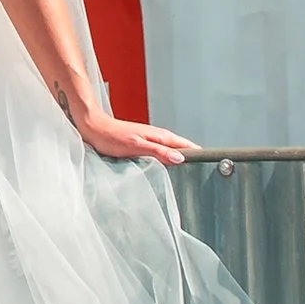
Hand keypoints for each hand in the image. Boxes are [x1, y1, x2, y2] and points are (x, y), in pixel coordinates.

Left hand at [70, 102, 196, 166]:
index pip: (187, 146)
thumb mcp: (136, 146)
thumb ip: (159, 152)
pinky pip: (161, 154)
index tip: (211, 166)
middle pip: (182, 149)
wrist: (93, 128)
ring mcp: (151, 141)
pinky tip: (167, 170)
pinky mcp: (143, 146)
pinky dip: (167, 161)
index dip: (199, 155)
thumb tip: (180, 159)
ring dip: (181, 161)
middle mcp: (158, 137)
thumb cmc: (110, 137)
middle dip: (194, 160)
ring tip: (191, 175)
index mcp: (160, 136)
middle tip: (205, 176)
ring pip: (172, 152)